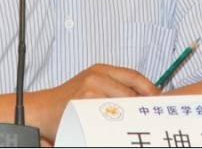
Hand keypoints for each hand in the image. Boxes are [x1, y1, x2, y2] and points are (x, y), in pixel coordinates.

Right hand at [35, 63, 157, 140]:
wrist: (42, 110)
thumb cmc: (68, 100)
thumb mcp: (91, 84)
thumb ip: (112, 85)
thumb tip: (141, 98)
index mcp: (100, 69)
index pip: (133, 76)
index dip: (150, 88)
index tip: (159, 100)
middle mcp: (96, 77)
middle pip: (131, 93)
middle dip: (142, 106)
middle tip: (150, 118)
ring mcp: (90, 91)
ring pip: (122, 106)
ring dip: (131, 118)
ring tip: (136, 126)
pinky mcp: (84, 106)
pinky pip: (109, 118)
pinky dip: (117, 126)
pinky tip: (118, 131)